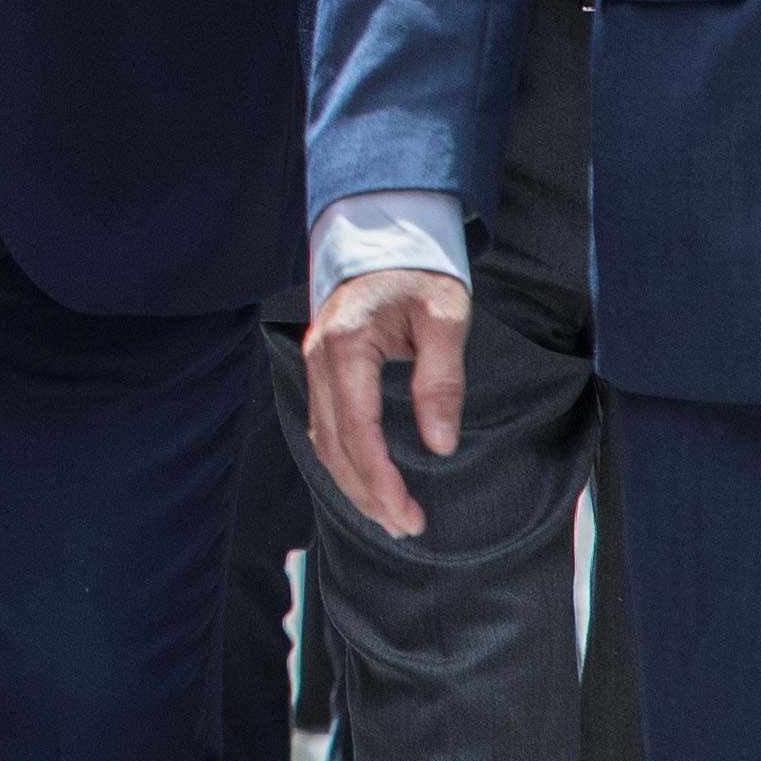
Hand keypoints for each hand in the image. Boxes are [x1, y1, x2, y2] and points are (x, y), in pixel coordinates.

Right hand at [300, 266, 472, 537]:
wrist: (387, 233)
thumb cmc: (419, 273)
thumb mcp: (445, 317)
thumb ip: (440, 380)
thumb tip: (439, 444)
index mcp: (347, 345)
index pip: (357, 429)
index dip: (380, 479)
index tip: (407, 514)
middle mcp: (320, 357)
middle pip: (334, 443)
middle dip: (367, 492)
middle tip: (404, 527)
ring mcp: (315, 361)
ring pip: (323, 437)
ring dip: (352, 482)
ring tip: (388, 515)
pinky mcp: (322, 365)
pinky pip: (323, 422)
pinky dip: (341, 458)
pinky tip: (364, 478)